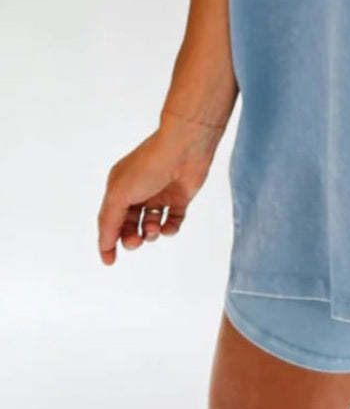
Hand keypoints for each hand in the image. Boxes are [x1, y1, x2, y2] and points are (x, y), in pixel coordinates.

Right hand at [96, 113, 221, 264]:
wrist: (185, 147)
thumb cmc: (149, 166)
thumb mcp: (120, 194)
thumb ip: (110, 220)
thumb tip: (105, 244)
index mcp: (119, 187)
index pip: (109, 219)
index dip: (107, 241)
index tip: (109, 261)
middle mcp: (138, 191)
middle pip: (129, 225)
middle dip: (130, 238)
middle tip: (136, 242)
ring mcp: (159, 194)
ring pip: (150, 225)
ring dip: (150, 233)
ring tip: (153, 228)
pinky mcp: (180, 197)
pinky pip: (172, 220)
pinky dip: (169, 229)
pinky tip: (167, 227)